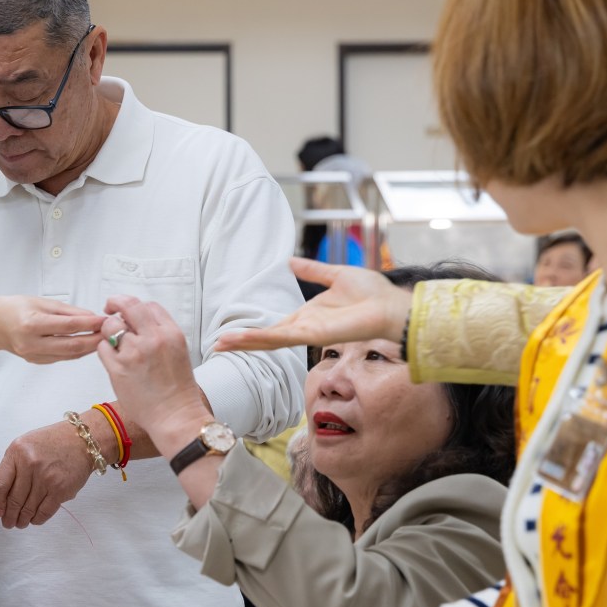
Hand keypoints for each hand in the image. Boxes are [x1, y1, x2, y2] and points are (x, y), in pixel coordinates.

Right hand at [0, 297, 104, 364]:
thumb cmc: (16, 309)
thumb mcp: (42, 302)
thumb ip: (68, 311)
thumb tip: (92, 317)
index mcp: (32, 324)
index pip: (68, 326)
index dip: (90, 324)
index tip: (104, 320)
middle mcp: (32, 343)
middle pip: (72, 345)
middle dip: (94, 340)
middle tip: (110, 333)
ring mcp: (34, 355)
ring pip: (69, 355)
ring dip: (89, 348)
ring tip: (103, 339)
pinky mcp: (37, 361)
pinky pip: (63, 358)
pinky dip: (77, 352)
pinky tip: (87, 345)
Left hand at [0, 420, 96, 528]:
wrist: (80, 440)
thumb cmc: (51, 442)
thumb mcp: (24, 445)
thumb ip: (11, 465)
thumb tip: (0, 494)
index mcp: (17, 452)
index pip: (0, 484)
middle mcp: (30, 465)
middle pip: (13, 499)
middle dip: (9, 516)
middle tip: (7, 522)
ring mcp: (46, 478)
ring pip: (28, 508)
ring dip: (22, 520)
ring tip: (20, 523)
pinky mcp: (61, 490)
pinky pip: (45, 511)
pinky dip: (37, 519)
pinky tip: (34, 519)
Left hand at [97, 297, 212, 447]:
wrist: (175, 416)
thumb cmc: (178, 390)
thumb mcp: (179, 352)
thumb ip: (160, 335)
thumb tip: (140, 324)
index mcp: (171, 334)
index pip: (149, 305)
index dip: (135, 306)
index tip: (127, 311)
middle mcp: (153, 339)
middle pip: (128, 306)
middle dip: (115, 303)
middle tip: (109, 308)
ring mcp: (134, 353)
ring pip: (111, 326)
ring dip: (109, 331)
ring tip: (113, 342)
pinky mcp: (118, 369)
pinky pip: (102, 348)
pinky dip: (105, 350)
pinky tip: (112, 358)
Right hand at [214, 258, 408, 353]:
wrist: (390, 305)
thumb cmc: (372, 293)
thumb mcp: (335, 275)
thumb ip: (313, 271)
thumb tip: (291, 261)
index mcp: (308, 317)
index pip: (274, 327)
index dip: (254, 332)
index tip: (232, 334)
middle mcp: (304, 328)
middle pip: (267, 337)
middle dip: (242, 341)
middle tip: (217, 345)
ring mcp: (307, 333)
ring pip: (269, 339)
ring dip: (244, 342)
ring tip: (220, 344)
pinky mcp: (312, 335)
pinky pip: (281, 337)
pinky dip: (261, 338)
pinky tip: (243, 339)